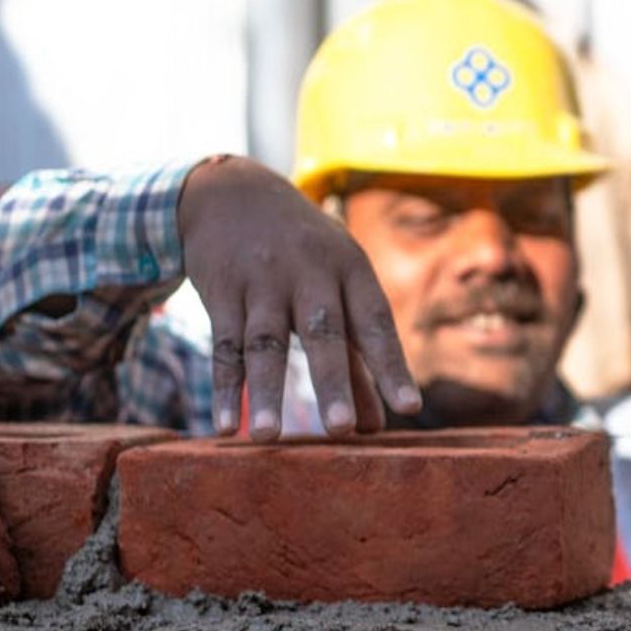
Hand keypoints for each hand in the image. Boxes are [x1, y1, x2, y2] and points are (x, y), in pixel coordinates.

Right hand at [178, 155, 420, 439]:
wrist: (234, 192)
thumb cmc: (304, 252)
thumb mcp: (338, 287)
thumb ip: (358, 357)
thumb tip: (381, 425)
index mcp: (349, 270)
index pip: (376, 322)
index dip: (392, 366)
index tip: (409, 408)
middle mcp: (309, 273)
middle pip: (323, 333)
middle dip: (333, 382)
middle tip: (343, 430)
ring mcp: (262, 281)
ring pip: (264, 342)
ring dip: (266, 391)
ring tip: (268, 438)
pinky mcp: (221, 291)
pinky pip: (223, 344)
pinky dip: (224, 386)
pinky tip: (224, 426)